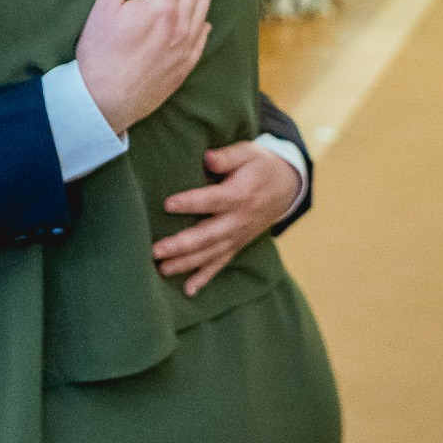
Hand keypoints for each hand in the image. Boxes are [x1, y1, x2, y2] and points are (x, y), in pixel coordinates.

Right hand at [75, 0, 215, 133]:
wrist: (105, 100)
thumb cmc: (99, 53)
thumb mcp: (104, 8)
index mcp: (160, 6)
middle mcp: (179, 25)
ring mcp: (184, 48)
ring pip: (201, 12)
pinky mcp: (182, 68)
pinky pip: (201, 41)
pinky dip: (204, 25)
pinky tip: (206, 21)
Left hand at [156, 142, 303, 295]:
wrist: (287, 187)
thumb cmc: (261, 166)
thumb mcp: (249, 152)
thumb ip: (228, 156)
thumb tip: (208, 158)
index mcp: (240, 195)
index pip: (212, 201)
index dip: (190, 203)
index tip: (167, 204)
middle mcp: (238, 220)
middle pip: (208, 235)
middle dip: (181, 245)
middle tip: (155, 250)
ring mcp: (238, 236)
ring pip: (211, 254)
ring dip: (186, 263)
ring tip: (162, 269)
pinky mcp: (237, 245)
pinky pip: (220, 264)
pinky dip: (204, 278)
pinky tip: (188, 290)